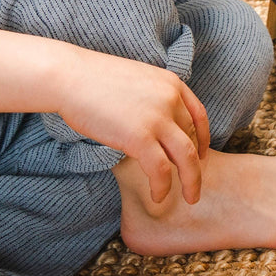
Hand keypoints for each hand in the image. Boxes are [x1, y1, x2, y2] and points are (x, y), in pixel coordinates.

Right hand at [55, 47, 211, 203]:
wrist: (71, 77)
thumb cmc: (95, 80)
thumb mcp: (138, 82)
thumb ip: (153, 99)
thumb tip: (155, 121)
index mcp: (171, 84)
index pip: (199, 115)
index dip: (203, 139)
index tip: (201, 155)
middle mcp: (171, 100)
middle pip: (194, 139)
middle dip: (197, 166)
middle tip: (195, 186)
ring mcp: (157, 118)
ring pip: (186, 158)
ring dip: (191, 182)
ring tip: (189, 198)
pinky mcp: (140, 137)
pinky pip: (161, 169)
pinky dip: (162, 187)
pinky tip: (157, 196)